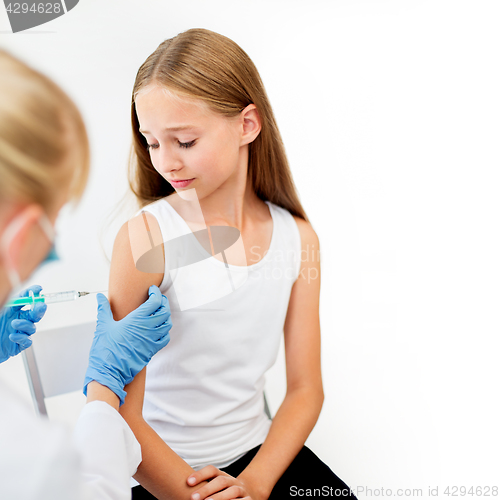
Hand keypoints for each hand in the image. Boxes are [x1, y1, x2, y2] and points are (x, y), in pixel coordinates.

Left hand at [0, 285, 46, 362]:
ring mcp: (20, 332)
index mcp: (13, 311)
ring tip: (14, 323)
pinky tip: (12, 336)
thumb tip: (13, 295)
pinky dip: (21, 338)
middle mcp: (19, 320)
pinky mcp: (19, 344)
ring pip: (32, 327)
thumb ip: (5, 303)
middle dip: (39, 309)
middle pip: (35, 314)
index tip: (38, 289)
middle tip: (40, 305)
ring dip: (25, 324)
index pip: (26, 300)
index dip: (33, 294)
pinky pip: (27, 340)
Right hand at [83, 285, 171, 404]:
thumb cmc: (105, 348)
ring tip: (159, 312)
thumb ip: (104, 309)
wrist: (109, 371)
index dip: (156, 293)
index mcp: (137, 319)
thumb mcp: (103, 325)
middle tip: (158, 299)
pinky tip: (159, 329)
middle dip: (163, 302)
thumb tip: (100, 297)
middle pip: (164, 311)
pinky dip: (165, 331)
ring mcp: (152, 339)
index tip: (153, 290)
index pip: (155, 301)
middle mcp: (148, 328)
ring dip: (165, 316)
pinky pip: (165, 338)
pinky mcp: (153, 350)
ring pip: (167, 324)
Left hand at [187, 466, 261, 499]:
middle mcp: (232, 481)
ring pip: (232, 491)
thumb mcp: (214, 488)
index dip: (200, 474)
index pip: (212, 470)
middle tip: (193, 497)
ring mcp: (241, 490)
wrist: (247, 496)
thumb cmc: (223, 494)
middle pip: (220, 481)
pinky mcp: (249, 499)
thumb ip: (204, 488)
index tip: (188, 482)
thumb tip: (186, 488)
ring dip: (219, 497)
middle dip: (206, 489)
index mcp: (222, 476)